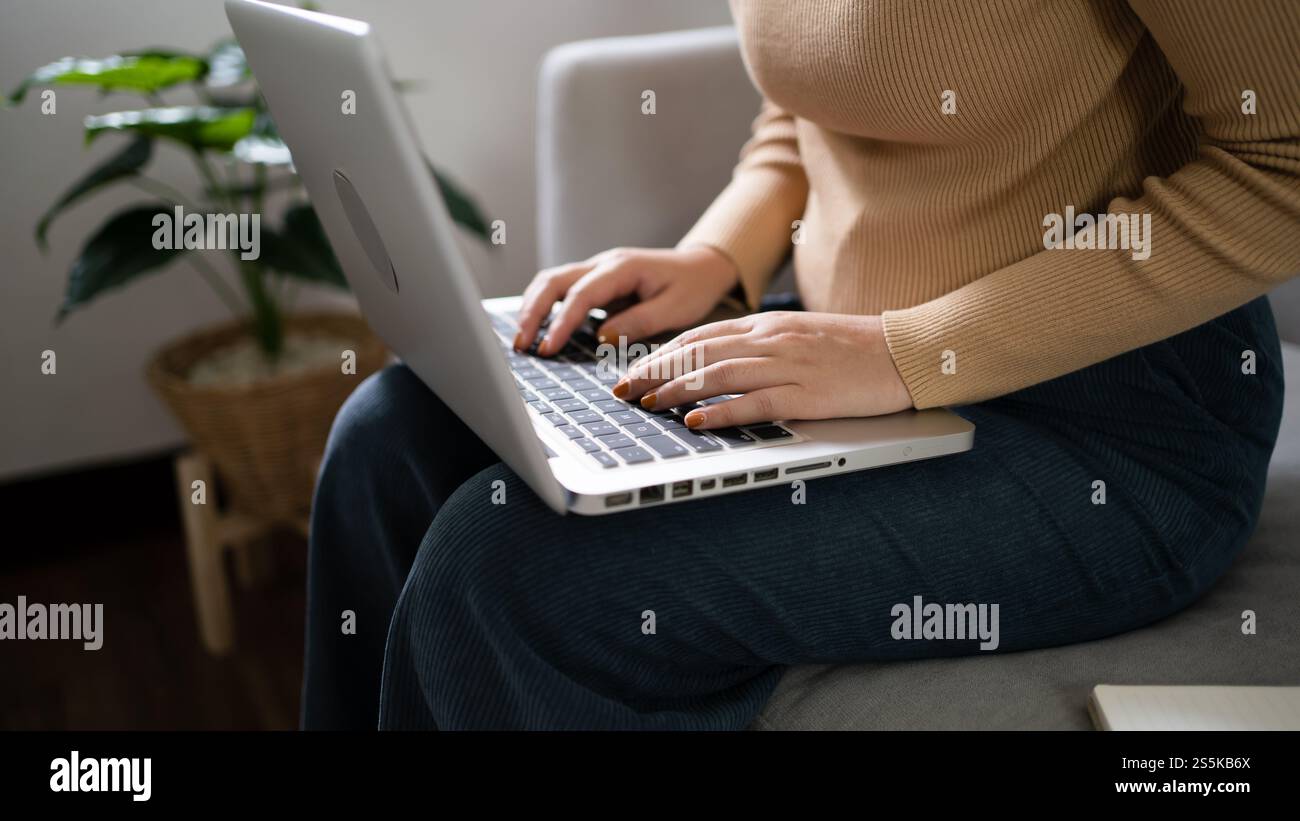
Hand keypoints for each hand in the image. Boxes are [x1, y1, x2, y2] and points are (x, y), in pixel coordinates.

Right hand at [513, 246, 738, 355]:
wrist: (703, 267)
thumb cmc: (693, 287)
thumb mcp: (675, 309)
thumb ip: (639, 322)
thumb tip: (602, 337)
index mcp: (622, 267)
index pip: (580, 294)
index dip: (561, 322)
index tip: (548, 348)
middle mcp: (603, 263)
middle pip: (553, 280)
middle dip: (533, 312)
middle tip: (521, 345)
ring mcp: (597, 269)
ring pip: (552, 281)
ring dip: (533, 308)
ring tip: (522, 340)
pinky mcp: (596, 281)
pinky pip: (562, 289)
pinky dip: (545, 306)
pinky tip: (538, 329)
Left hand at [613, 311, 913, 427]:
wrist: (904, 352)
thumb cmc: (853, 348)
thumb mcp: (799, 336)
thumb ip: (761, 345)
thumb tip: (720, 361)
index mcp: (767, 326)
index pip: (700, 336)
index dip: (661, 354)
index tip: (633, 369)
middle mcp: (771, 342)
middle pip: (699, 353)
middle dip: (655, 371)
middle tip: (623, 390)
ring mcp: (788, 367)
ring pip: (719, 375)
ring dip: (678, 391)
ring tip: (648, 404)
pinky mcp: (808, 395)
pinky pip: (755, 403)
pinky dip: (722, 412)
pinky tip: (697, 421)